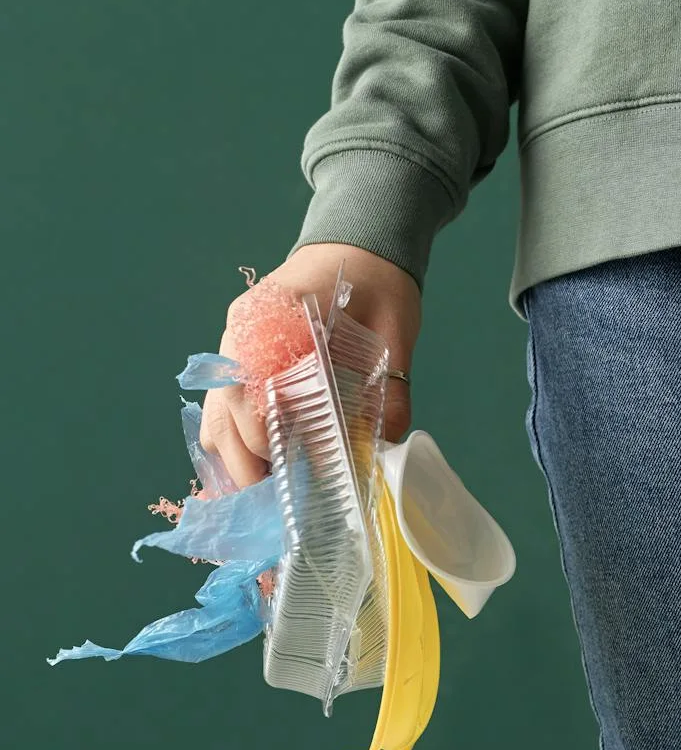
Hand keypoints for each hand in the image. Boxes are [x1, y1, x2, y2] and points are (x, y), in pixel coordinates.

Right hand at [199, 243, 421, 487]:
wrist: (362, 247)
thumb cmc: (378, 283)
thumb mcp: (394, 329)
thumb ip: (391, 384)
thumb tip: (386, 444)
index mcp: (272, 316)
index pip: (248, 384)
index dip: (262, 430)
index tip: (283, 463)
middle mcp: (241, 335)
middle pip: (223, 408)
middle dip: (243, 460)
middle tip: (270, 502)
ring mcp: (236, 348)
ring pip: (216, 413)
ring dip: (232, 457)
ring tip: (257, 500)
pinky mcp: (244, 361)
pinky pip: (224, 408)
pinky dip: (232, 443)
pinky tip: (251, 477)